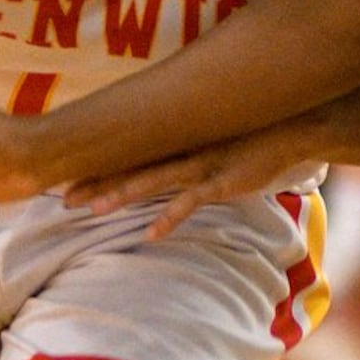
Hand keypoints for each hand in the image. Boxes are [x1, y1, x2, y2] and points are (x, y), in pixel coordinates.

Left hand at [69, 128, 313, 240]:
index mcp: (179, 142)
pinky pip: (191, 202)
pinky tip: (151, 233)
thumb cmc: (256, 133)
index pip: (131, 156)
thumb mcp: (217, 138)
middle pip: (131, 169)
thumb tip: (173, 159)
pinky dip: (170, 217)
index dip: (100, 168)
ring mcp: (202, 165)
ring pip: (153, 181)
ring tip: (93, 210)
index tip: (69, 179)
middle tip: (64, 199)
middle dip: (96, 184)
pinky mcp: (223, 180)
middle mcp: (184, 150)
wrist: (296, 126)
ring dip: (122, 195)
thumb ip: (194, 148)